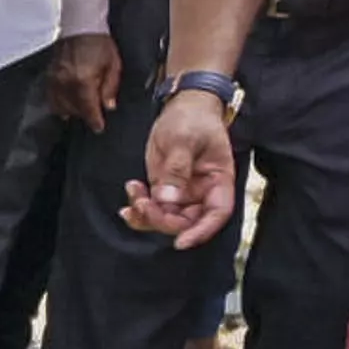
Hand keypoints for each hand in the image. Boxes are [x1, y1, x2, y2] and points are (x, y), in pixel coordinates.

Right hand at [46, 31, 123, 131]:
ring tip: (80, 108)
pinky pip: (51, 97)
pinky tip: (67, 101)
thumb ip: (110, 87)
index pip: (88, 109)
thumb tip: (109, 106)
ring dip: (71, 110)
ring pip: (59, 106)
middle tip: (94, 112)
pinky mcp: (49, 76)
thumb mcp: (114, 64)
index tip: (99, 128)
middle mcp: (66, 83)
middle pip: (73, 110)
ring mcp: (54, 80)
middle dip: (84, 114)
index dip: (95, 121)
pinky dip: (59, 103)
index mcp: (83, 81)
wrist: (81, 25)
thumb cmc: (100, 43)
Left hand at [123, 84, 239, 245]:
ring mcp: (182, 192)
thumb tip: (167, 199)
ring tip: (133, 193)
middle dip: (162, 220)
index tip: (181, 242)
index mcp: (218, 182)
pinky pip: (152, 207)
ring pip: (166, 218)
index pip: (216, 215)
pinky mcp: (164, 187)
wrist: (183, 106)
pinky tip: (130, 193)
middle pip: (186, 221)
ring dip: (146, 215)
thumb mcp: (184, 139)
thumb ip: (177, 169)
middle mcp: (202, 192)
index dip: (201, 232)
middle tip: (142, 204)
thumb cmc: (193, 119)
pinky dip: (139, 206)